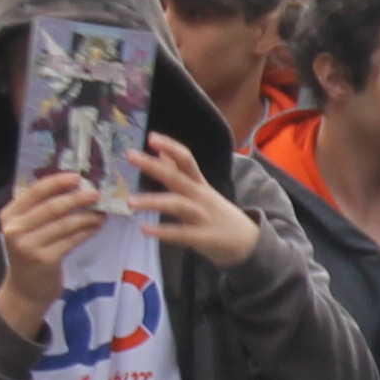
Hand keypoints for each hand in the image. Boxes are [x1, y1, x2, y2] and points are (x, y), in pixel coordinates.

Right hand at [0, 168, 100, 336]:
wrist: (25, 289)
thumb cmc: (30, 253)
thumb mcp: (27, 228)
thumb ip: (41, 209)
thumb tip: (75, 187)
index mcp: (9, 215)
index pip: (35, 192)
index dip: (57, 182)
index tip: (77, 176)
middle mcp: (15, 229)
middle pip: (51, 207)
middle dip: (76, 198)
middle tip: (96, 193)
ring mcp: (28, 246)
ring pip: (64, 224)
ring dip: (86, 216)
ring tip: (101, 212)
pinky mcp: (44, 260)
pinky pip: (71, 240)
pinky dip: (86, 232)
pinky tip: (96, 226)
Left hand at [128, 133, 261, 268]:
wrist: (250, 243)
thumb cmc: (218, 215)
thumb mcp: (201, 190)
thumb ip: (179, 173)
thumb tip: (160, 153)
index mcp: (199, 184)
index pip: (186, 159)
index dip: (170, 146)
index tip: (151, 137)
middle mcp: (201, 196)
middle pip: (176, 177)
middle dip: (153, 166)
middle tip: (130, 155)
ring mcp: (203, 217)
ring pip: (177, 204)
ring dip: (153, 201)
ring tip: (130, 202)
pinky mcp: (203, 238)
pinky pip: (182, 234)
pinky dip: (163, 231)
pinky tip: (145, 229)